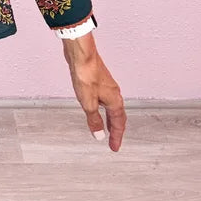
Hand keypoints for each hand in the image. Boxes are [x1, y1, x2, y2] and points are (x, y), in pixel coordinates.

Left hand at [61, 31, 126, 151]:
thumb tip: (99, 135)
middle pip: (118, 115)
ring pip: (112, 106)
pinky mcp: (99, 79)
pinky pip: (105, 98)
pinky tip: (97, 106)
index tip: (114, 147)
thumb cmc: (86, 74)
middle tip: (114, 140)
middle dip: (116, 129)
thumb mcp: (88, 103)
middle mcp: (114, 93)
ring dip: (111, 118)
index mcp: (114, 100)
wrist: (81, 54)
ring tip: (106, 126)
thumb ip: (94, 120)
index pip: (118, 123)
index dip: (116, 137)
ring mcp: (107, 85)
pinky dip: (104, 108)